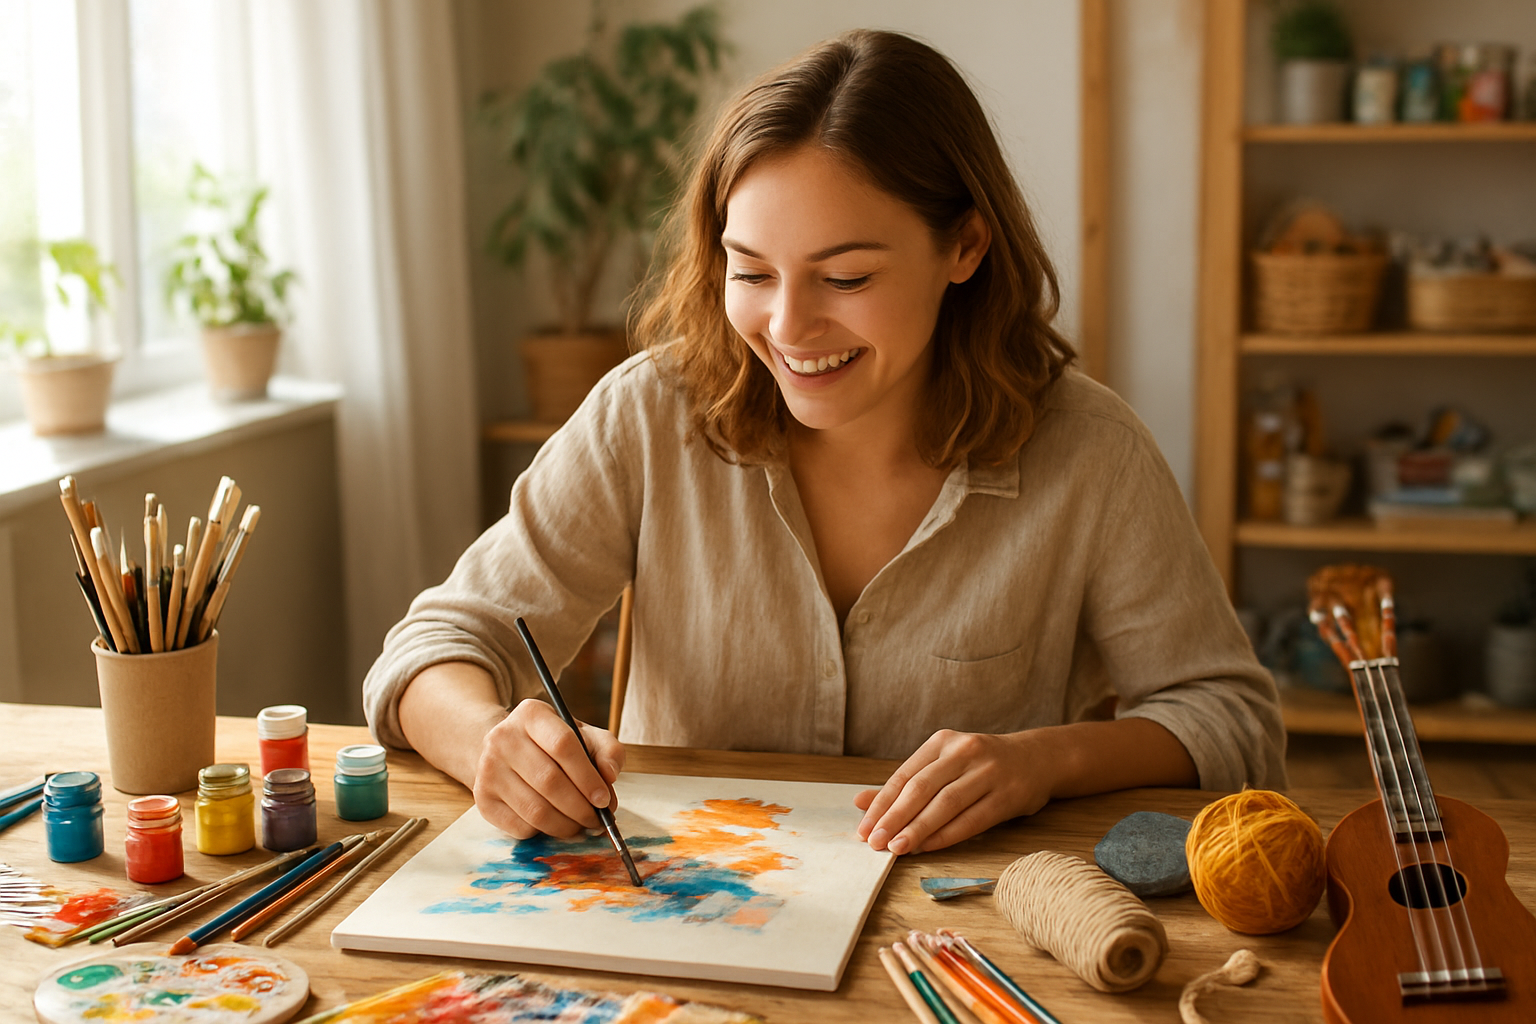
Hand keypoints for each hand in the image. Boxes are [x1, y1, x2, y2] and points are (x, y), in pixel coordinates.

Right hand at [473, 698, 626, 839]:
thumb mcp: (585, 736)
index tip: (604, 799)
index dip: (587, 777)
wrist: (508, 751)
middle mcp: (503, 738)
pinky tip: (556, 824)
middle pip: (549, 781)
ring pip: (535, 810)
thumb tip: (610, 776)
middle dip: (580, 808)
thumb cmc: (554, 745)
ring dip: (566, 826)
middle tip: (597, 820)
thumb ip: (608, 751)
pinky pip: (520, 826)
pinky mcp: (482, 798)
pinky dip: (544, 832)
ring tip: (581, 826)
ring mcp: (488, 769)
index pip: (563, 745)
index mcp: (531, 714)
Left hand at [854, 729, 1055, 853]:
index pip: (904, 775)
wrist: (1037, 759)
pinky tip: (929, 847)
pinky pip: (972, 819)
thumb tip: (860, 803)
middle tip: (875, 843)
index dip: (882, 804)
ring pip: (946, 804)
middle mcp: (965, 751)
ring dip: (918, 829)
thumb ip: (905, 785)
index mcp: (943, 741)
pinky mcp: (1008, 795)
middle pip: (922, 788)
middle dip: (894, 818)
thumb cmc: (980, 766)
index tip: (864, 828)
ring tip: (897, 848)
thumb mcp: (943, 765)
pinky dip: (947, 835)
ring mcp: (989, 772)